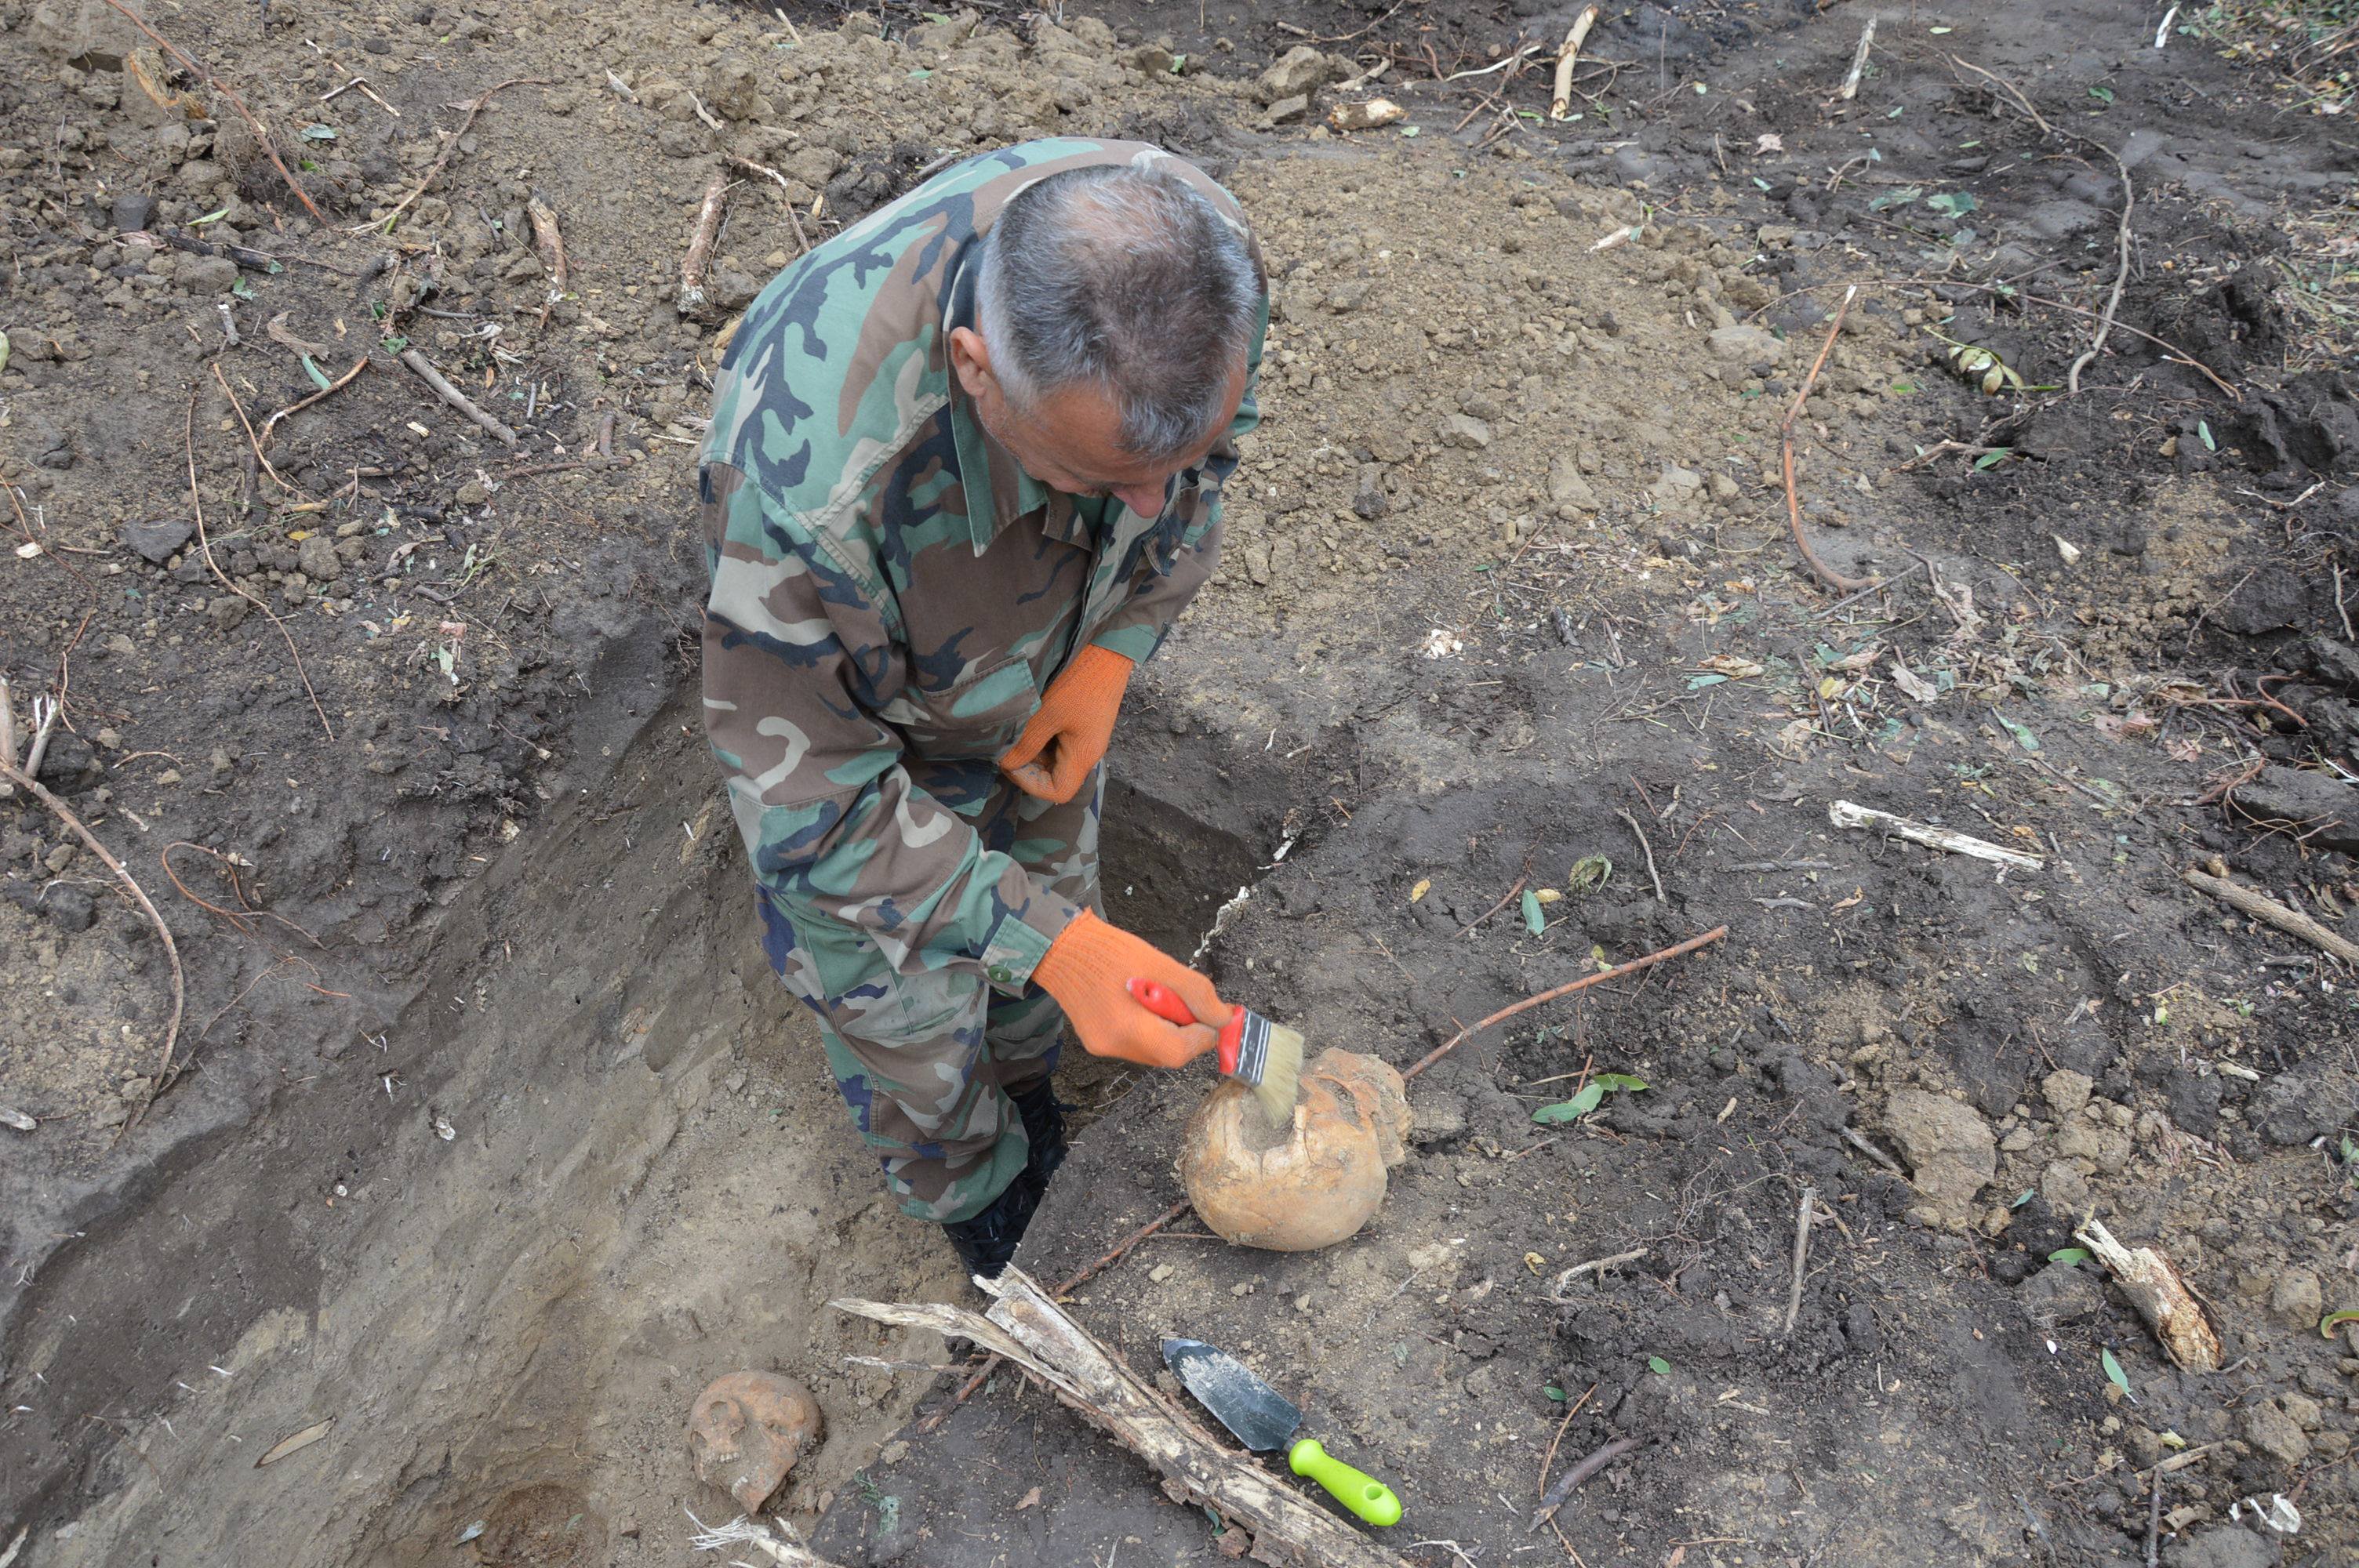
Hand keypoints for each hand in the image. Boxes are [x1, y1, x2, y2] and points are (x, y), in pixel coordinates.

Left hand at [999, 646, 1133, 803]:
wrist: (1107, 651)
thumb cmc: (1079, 683)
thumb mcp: (1047, 713)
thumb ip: (1026, 742)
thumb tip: (1006, 762)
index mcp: (1084, 756)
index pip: (1058, 791)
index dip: (1031, 784)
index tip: (1011, 763)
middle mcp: (1087, 753)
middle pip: (1055, 778)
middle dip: (1028, 767)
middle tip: (1008, 747)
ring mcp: (1085, 739)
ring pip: (1055, 760)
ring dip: (1033, 751)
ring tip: (1016, 733)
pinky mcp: (1082, 725)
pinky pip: (1059, 743)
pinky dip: (1041, 738)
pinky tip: (1030, 722)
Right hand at [1031, 910, 1220, 1068]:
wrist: (1062, 947)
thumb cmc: (1108, 951)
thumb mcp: (1160, 964)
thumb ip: (1196, 993)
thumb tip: (1223, 1018)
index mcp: (1126, 1028)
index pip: (1178, 1052)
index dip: (1202, 1037)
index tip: (1212, 1016)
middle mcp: (1113, 1046)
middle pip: (1166, 1055)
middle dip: (1186, 1032)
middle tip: (1185, 1002)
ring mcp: (1102, 1047)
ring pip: (1153, 1051)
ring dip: (1168, 1030)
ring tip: (1160, 998)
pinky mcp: (1097, 1042)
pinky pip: (1136, 1044)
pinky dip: (1150, 1029)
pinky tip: (1143, 1004)